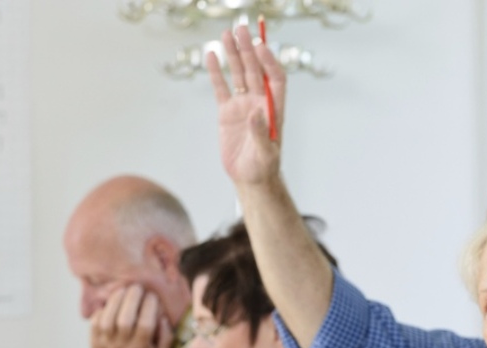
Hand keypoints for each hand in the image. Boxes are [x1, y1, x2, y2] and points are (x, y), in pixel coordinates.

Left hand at [89, 283, 168, 347]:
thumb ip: (166, 337)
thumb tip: (162, 317)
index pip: (146, 324)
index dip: (149, 307)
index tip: (152, 296)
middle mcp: (123, 346)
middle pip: (126, 318)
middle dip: (132, 299)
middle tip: (137, 287)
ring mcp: (106, 342)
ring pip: (109, 317)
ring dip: (117, 300)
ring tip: (124, 289)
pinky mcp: (94, 339)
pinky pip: (96, 319)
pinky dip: (103, 308)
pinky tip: (111, 302)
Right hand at [207, 25, 284, 185]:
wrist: (249, 178)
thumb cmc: (263, 168)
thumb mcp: (265, 153)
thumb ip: (261, 133)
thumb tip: (256, 114)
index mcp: (274, 110)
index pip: (275, 79)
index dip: (269, 62)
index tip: (261, 47)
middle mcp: (259, 103)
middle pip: (255, 71)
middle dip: (249, 50)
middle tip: (241, 29)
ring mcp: (242, 105)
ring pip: (238, 74)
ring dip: (234, 55)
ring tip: (227, 34)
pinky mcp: (227, 112)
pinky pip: (221, 87)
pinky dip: (216, 72)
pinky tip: (211, 55)